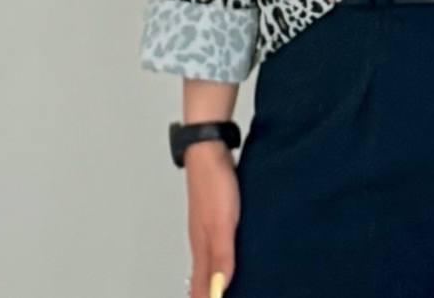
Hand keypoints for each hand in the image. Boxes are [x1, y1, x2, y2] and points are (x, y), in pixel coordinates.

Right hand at [185, 144, 237, 296]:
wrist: (209, 149)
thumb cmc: (214, 184)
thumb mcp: (221, 224)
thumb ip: (221, 256)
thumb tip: (220, 288)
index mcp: (201, 246)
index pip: (200, 285)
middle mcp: (202, 239)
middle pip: (202, 276)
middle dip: (208, 292)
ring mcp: (208, 225)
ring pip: (210, 260)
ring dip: (215, 276)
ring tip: (224, 288)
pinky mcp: (217, 212)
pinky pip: (219, 242)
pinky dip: (223, 256)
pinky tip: (232, 253)